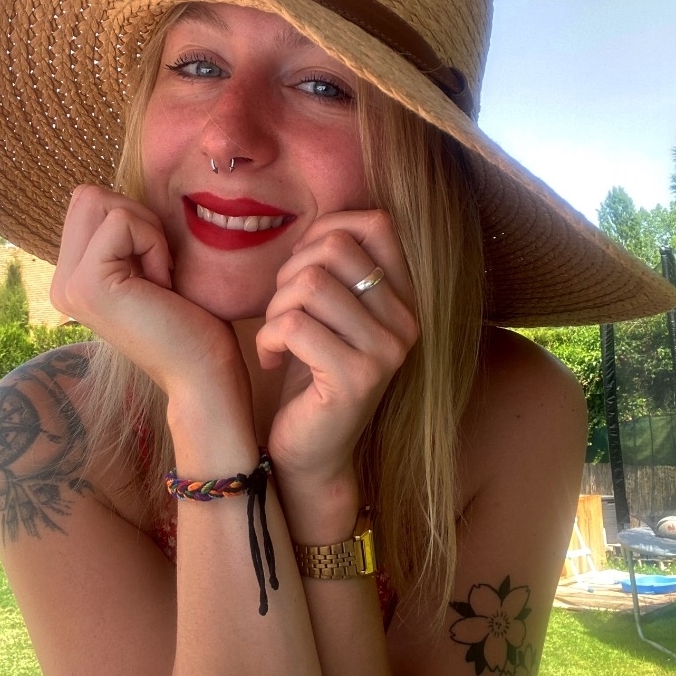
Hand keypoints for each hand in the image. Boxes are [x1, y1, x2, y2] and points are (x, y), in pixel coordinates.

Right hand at [51, 186, 250, 417]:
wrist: (203, 374)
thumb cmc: (192, 323)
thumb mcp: (150, 267)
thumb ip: (125, 237)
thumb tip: (118, 194)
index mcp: (73, 279)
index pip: (89, 203)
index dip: (135, 221)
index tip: (157, 268)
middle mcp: (61, 283)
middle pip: (87, 196)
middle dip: (137, 218)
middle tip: (158, 268)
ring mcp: (68, 285)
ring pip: (99, 202)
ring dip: (145, 230)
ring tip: (159, 278)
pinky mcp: (87, 284)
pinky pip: (121, 222)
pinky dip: (153, 243)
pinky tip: (162, 285)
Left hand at [256, 210, 417, 505]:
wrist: (310, 452)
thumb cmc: (310, 373)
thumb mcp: (327, 311)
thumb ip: (333, 266)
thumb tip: (319, 224)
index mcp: (405, 296)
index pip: (376, 222)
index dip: (325, 230)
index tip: (301, 270)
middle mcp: (408, 320)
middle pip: (334, 247)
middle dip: (290, 272)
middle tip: (280, 311)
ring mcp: (388, 350)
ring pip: (309, 284)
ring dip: (275, 309)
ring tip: (275, 338)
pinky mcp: (358, 378)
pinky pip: (294, 326)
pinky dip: (267, 339)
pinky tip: (269, 361)